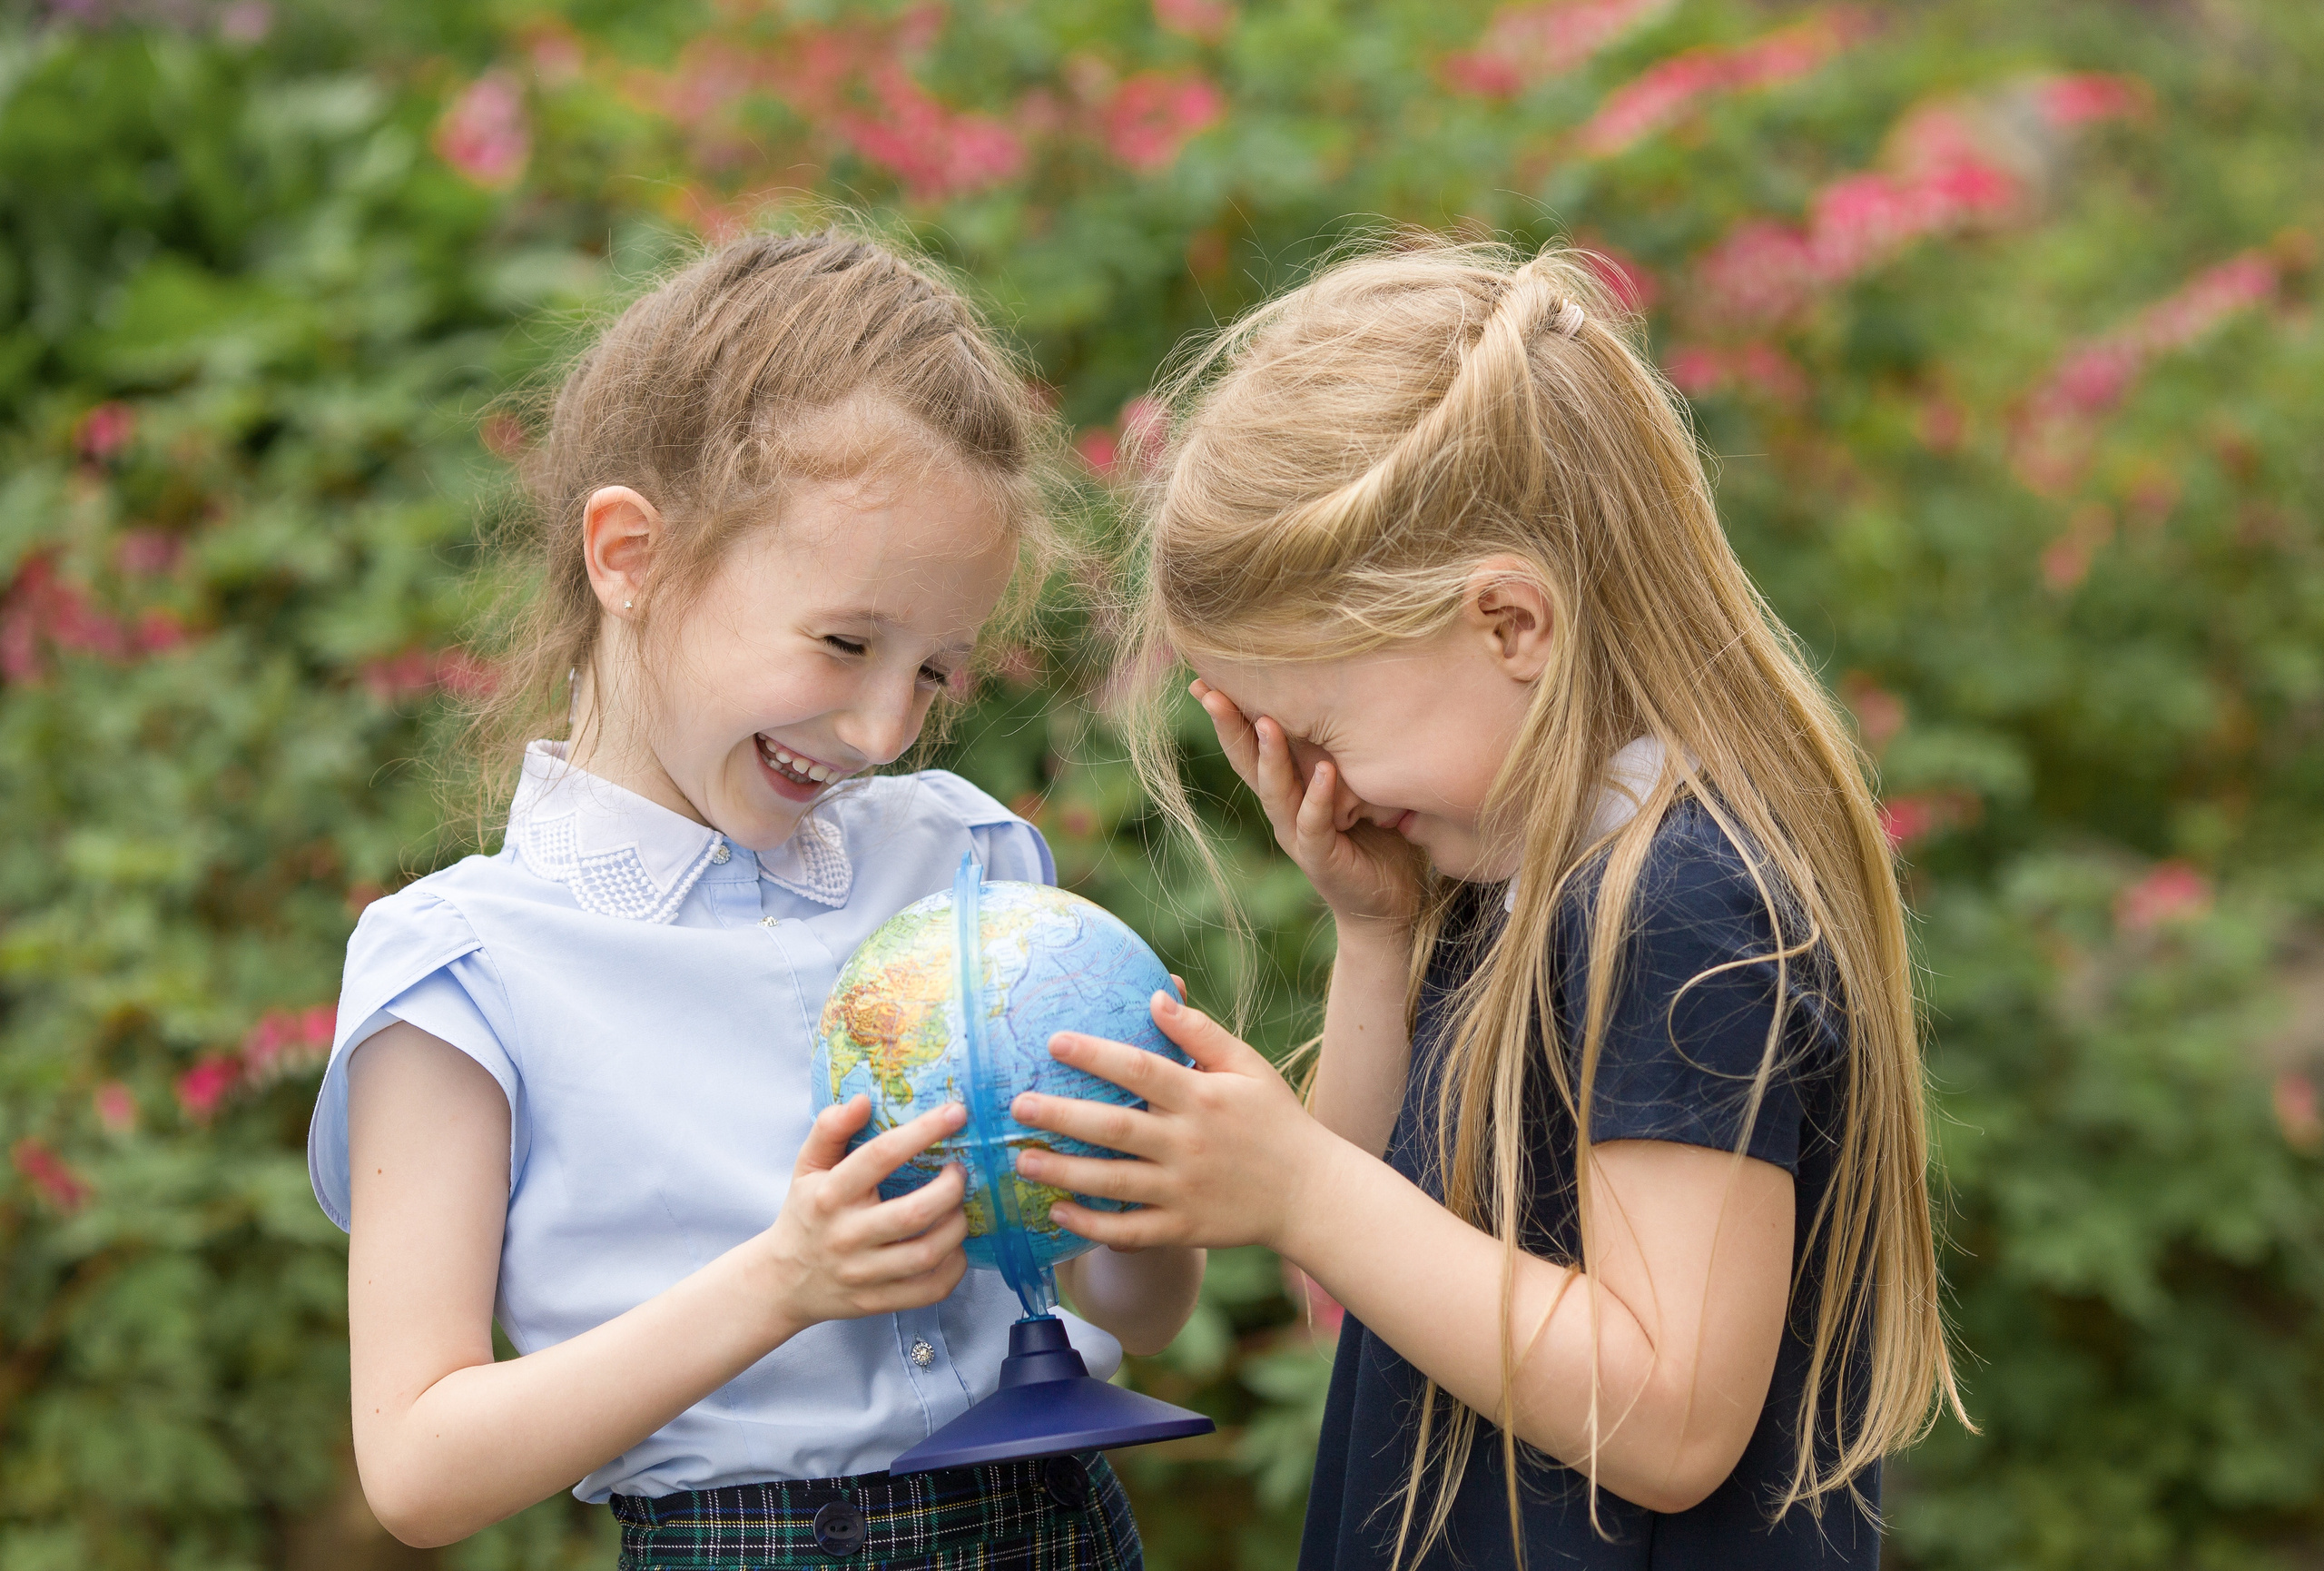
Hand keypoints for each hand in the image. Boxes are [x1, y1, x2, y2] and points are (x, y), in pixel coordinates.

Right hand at [761, 1097, 969, 1336]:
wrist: (783, 1281)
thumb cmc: (805, 1213)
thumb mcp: (807, 1166)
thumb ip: (830, 1129)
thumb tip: (862, 1100)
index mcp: (829, 1194)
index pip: (881, 1156)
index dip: (923, 1131)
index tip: (955, 1112)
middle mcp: (846, 1235)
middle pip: (913, 1213)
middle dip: (951, 1188)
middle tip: (960, 1171)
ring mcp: (862, 1273)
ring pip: (926, 1253)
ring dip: (957, 1227)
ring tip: (960, 1208)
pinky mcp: (877, 1302)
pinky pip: (930, 1289)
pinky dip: (954, 1267)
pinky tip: (954, 1246)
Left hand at [1008, 990, 1340, 1255]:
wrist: (1310, 1193)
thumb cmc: (1275, 1120)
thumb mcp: (1248, 1066)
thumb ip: (1201, 1033)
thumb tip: (1157, 995)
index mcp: (1202, 1097)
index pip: (1140, 1070)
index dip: (1095, 1055)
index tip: (1054, 1042)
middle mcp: (1189, 1144)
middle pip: (1115, 1128)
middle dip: (1062, 1116)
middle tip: (1018, 1106)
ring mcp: (1184, 1190)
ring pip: (1113, 1182)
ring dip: (1064, 1173)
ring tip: (1021, 1161)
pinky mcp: (1184, 1228)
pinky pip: (1129, 1231)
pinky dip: (1092, 1227)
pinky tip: (1057, 1213)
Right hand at [1191, 679, 1423, 931]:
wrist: (1387, 903)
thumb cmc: (1376, 834)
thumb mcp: (1355, 780)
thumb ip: (1341, 747)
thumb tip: (1351, 686)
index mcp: (1287, 786)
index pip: (1250, 742)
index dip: (1229, 711)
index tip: (1204, 674)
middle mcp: (1283, 808)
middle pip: (1247, 761)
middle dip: (1229, 726)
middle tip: (1209, 690)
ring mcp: (1298, 834)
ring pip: (1275, 790)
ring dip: (1270, 757)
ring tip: (1266, 722)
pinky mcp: (1321, 858)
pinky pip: (1315, 824)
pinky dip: (1319, 798)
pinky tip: (1325, 773)